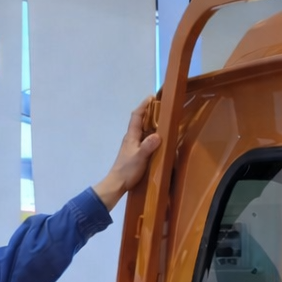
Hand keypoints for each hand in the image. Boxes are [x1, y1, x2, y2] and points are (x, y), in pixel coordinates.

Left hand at [92, 96, 162, 210]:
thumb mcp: (139, 157)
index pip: (137, 116)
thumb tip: (158, 135)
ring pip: (143, 130)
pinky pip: (144, 139)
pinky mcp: (135, 153)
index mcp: (131, 136)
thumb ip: (148, 146)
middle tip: (162, 108)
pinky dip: (152, 135)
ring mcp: (133, 145)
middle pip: (140, 121)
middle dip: (150, 112)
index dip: (144, 105)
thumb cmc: (127, 170)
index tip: (152, 97)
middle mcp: (131, 138)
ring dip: (152, 124)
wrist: (117, 184)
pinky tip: (159, 139)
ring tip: (164, 121)